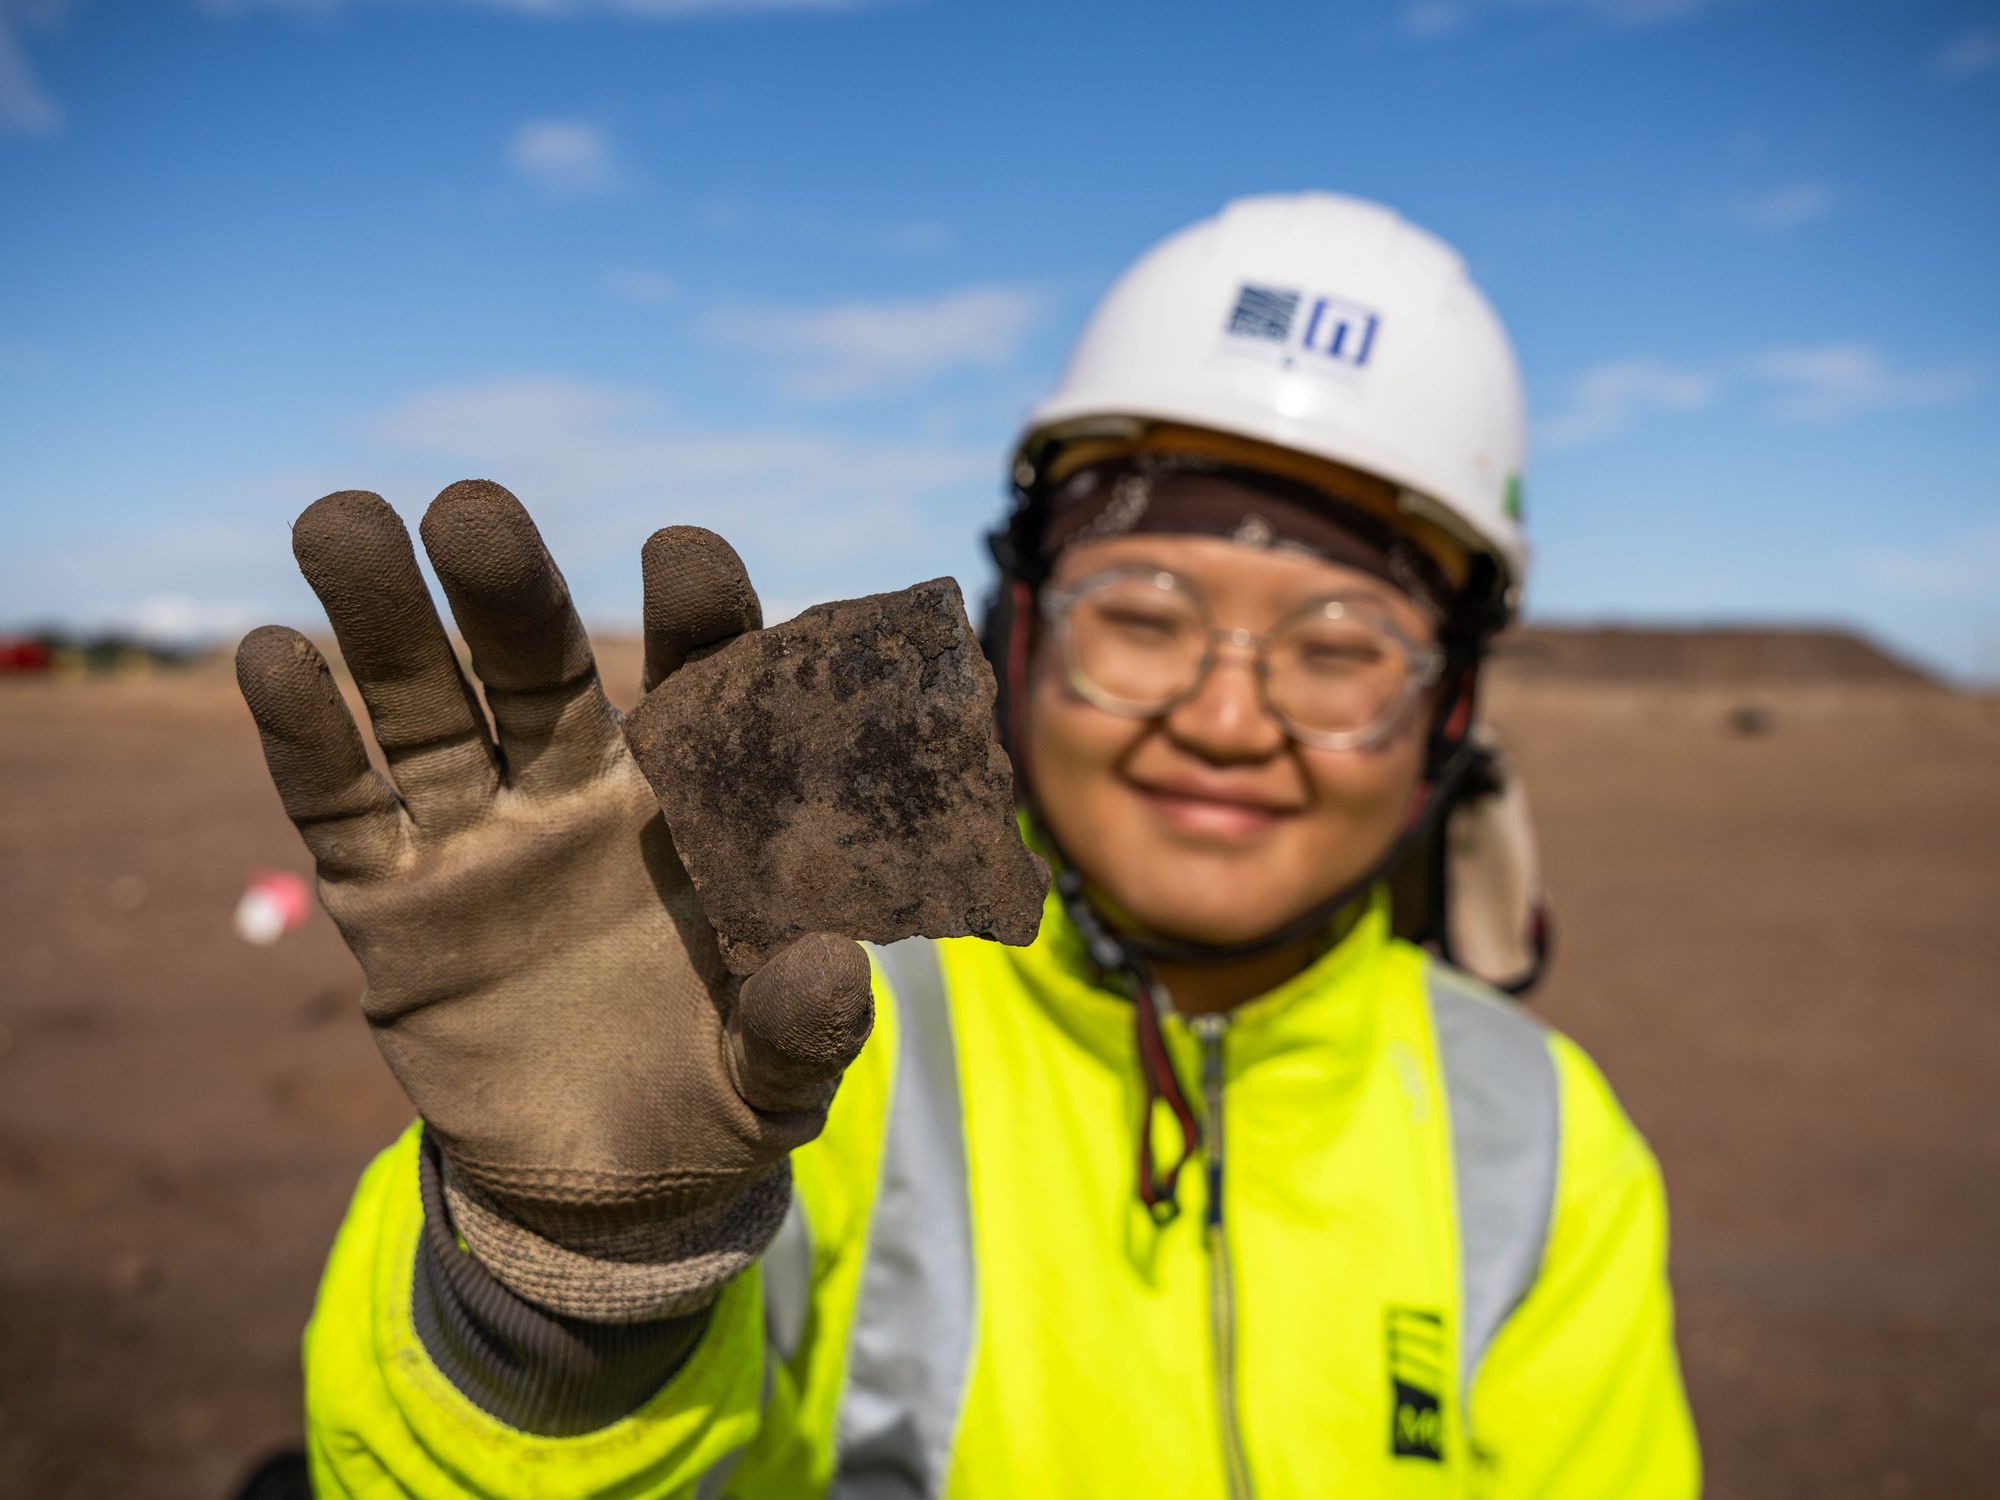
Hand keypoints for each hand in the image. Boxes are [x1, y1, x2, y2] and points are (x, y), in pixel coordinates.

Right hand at [236, 481, 872, 1317]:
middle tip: (472, 509)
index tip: (682, 550)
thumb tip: (834, 971)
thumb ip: (804, 1025)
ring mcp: (480, 838)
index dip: (694, 617)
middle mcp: (580, 793)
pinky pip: (345, 810)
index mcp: (693, 804)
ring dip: (383, 622)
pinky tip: (271, 655)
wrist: (610, 1183)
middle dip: (507, 588)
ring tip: (343, 521)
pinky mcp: (391, 902)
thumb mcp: (781, 1076)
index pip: (700, 684)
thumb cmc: (718, 1092)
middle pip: (539, 667)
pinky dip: (307, 738)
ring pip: (426, 711)